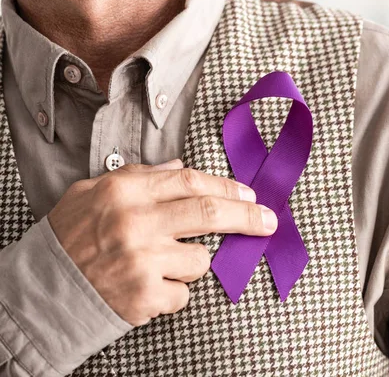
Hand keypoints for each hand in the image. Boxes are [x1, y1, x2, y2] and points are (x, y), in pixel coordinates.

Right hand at [47, 159, 276, 325]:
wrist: (43, 290)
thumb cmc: (72, 237)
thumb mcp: (95, 192)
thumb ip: (141, 176)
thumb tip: (181, 166)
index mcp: (125, 192)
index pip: (191, 181)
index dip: (227, 187)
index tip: (250, 195)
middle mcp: (136, 223)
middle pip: (210, 214)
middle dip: (248, 217)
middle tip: (269, 221)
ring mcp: (142, 262)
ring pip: (201, 260)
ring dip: (191, 263)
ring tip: (160, 264)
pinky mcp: (145, 297)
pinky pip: (184, 294)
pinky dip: (174, 292)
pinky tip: (148, 286)